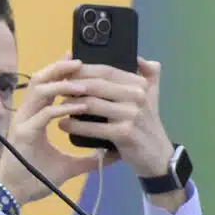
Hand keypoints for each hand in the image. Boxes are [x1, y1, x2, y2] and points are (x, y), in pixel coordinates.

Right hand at [0, 60, 104, 206]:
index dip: (59, 72)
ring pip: (40, 92)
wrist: (17, 196)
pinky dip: (63, 108)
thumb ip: (87, 158)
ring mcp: (24, 124)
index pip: (45, 86)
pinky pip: (44, 115)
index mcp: (34, 118)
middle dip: (59, 68)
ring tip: (85, 83)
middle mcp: (26, 116)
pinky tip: (81, 107)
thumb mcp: (69, 165)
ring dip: (63, 85)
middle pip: (40, 81)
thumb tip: (110, 155)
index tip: (78, 62)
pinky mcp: (24, 135)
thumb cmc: (37, 178)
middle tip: (80, 61)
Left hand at [53, 58, 178, 188]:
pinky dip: (75, 126)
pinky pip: (92, 127)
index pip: (106, 71)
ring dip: (70, 105)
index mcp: (140, 84)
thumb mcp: (154, 97)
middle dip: (72, 86)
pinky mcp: (124, 133)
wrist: (158, 156)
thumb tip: (140, 58)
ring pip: (91, 104)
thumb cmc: (149, 125)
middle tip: (56, 90)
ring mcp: (132, 115)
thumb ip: (150, 75)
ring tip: (57, 107)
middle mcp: (138, 96)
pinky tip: (63, 125)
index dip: (83, 70)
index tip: (64, 73)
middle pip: (96, 85)